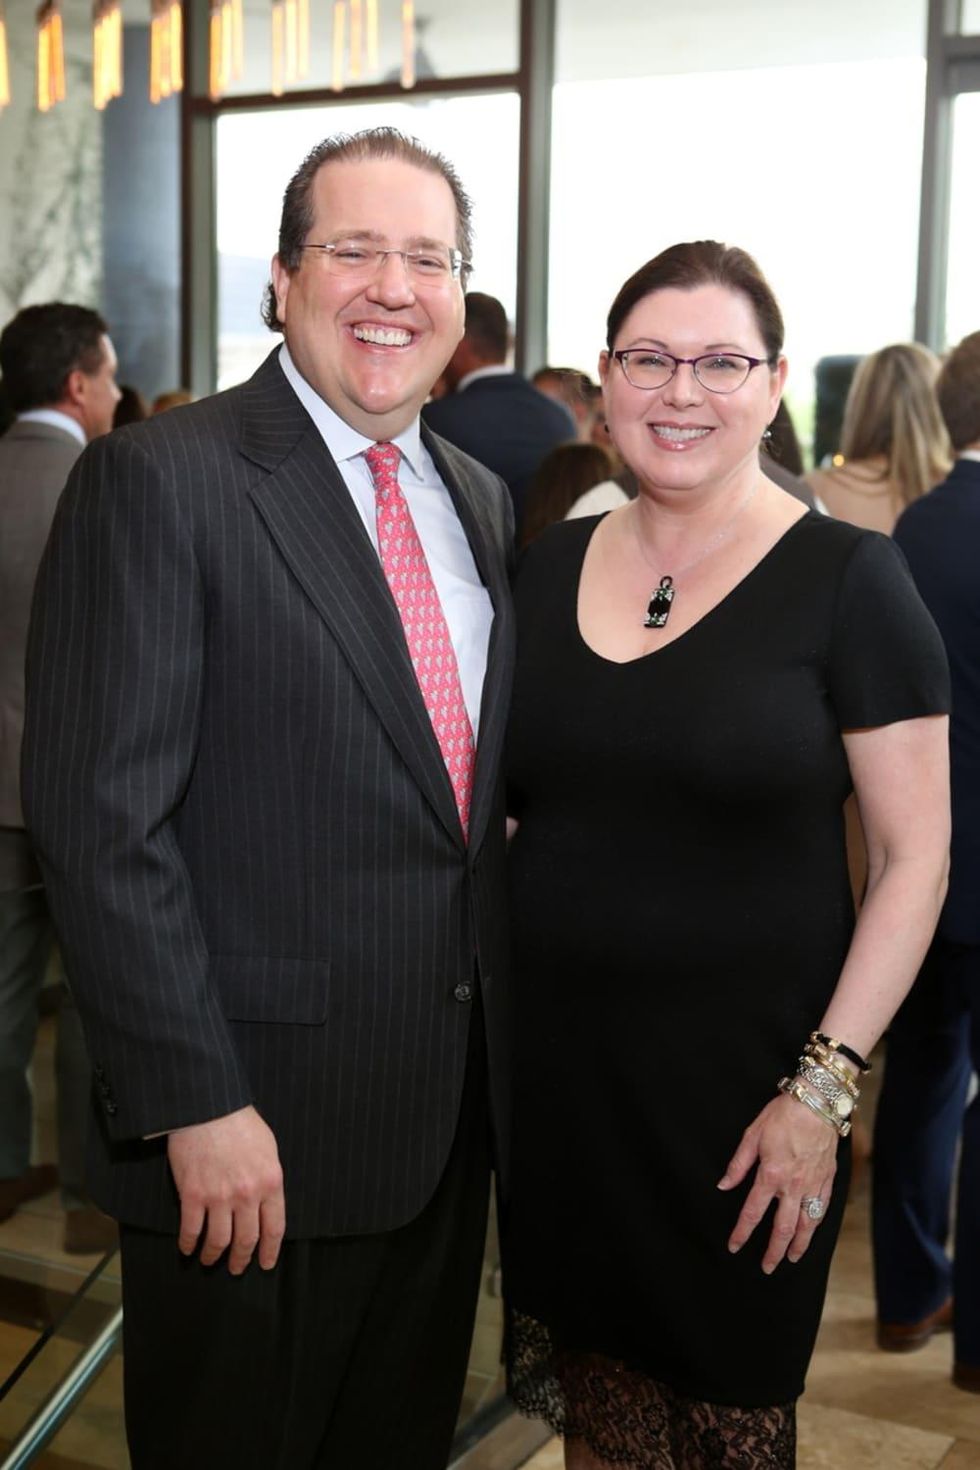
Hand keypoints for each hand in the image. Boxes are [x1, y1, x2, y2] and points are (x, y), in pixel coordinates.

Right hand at [167, 1105, 284, 1273]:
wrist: (208, 1107)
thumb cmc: (240, 1122)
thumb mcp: (268, 1148)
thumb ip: (269, 1178)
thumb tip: (266, 1202)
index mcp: (271, 1182)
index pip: (274, 1228)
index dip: (270, 1251)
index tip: (265, 1264)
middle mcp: (248, 1195)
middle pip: (246, 1240)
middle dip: (241, 1259)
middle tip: (237, 1268)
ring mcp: (219, 1197)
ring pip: (219, 1240)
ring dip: (214, 1255)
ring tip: (210, 1260)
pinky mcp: (193, 1195)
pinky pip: (191, 1230)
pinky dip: (189, 1244)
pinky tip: (188, 1248)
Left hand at [717, 1093, 837, 1273]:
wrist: (817, 1103)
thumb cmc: (783, 1115)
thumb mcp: (752, 1134)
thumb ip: (738, 1164)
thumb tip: (724, 1185)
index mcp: (771, 1175)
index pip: (753, 1212)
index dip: (742, 1232)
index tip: (734, 1246)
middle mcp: (793, 1186)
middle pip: (782, 1228)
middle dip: (774, 1251)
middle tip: (767, 1267)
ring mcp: (813, 1185)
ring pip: (806, 1225)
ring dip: (798, 1245)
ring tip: (791, 1259)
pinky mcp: (827, 1180)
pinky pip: (822, 1210)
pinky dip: (816, 1226)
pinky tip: (811, 1233)